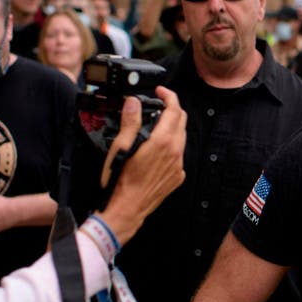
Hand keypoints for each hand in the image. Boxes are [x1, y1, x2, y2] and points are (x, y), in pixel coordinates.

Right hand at [98, 86, 186, 244]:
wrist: (126, 209)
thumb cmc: (120, 181)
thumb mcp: (120, 147)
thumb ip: (130, 122)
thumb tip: (134, 103)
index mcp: (163, 142)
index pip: (174, 110)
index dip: (169, 96)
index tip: (160, 92)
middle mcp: (175, 153)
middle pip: (181, 121)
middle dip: (172, 109)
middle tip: (158, 105)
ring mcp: (178, 166)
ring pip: (182, 138)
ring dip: (172, 128)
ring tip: (155, 126)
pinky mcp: (177, 177)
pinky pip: (179, 155)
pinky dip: (171, 146)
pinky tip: (156, 150)